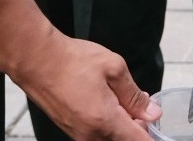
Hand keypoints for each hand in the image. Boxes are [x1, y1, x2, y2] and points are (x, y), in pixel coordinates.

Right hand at [13, 32, 161, 139]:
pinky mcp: (70, 129)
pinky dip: (106, 121)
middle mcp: (90, 134)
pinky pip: (96, 133)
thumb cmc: (72, 61)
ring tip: (118, 96)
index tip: (156, 121)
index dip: (152, 134)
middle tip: (140, 102)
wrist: (36, 60)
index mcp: (105, 121)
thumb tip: (152, 113)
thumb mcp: (114, 68)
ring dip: (121, 123)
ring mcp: (78, 134)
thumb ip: (135, 95)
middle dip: (137, 125)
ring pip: (110, 137)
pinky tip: (104, 100)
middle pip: (125, 139)